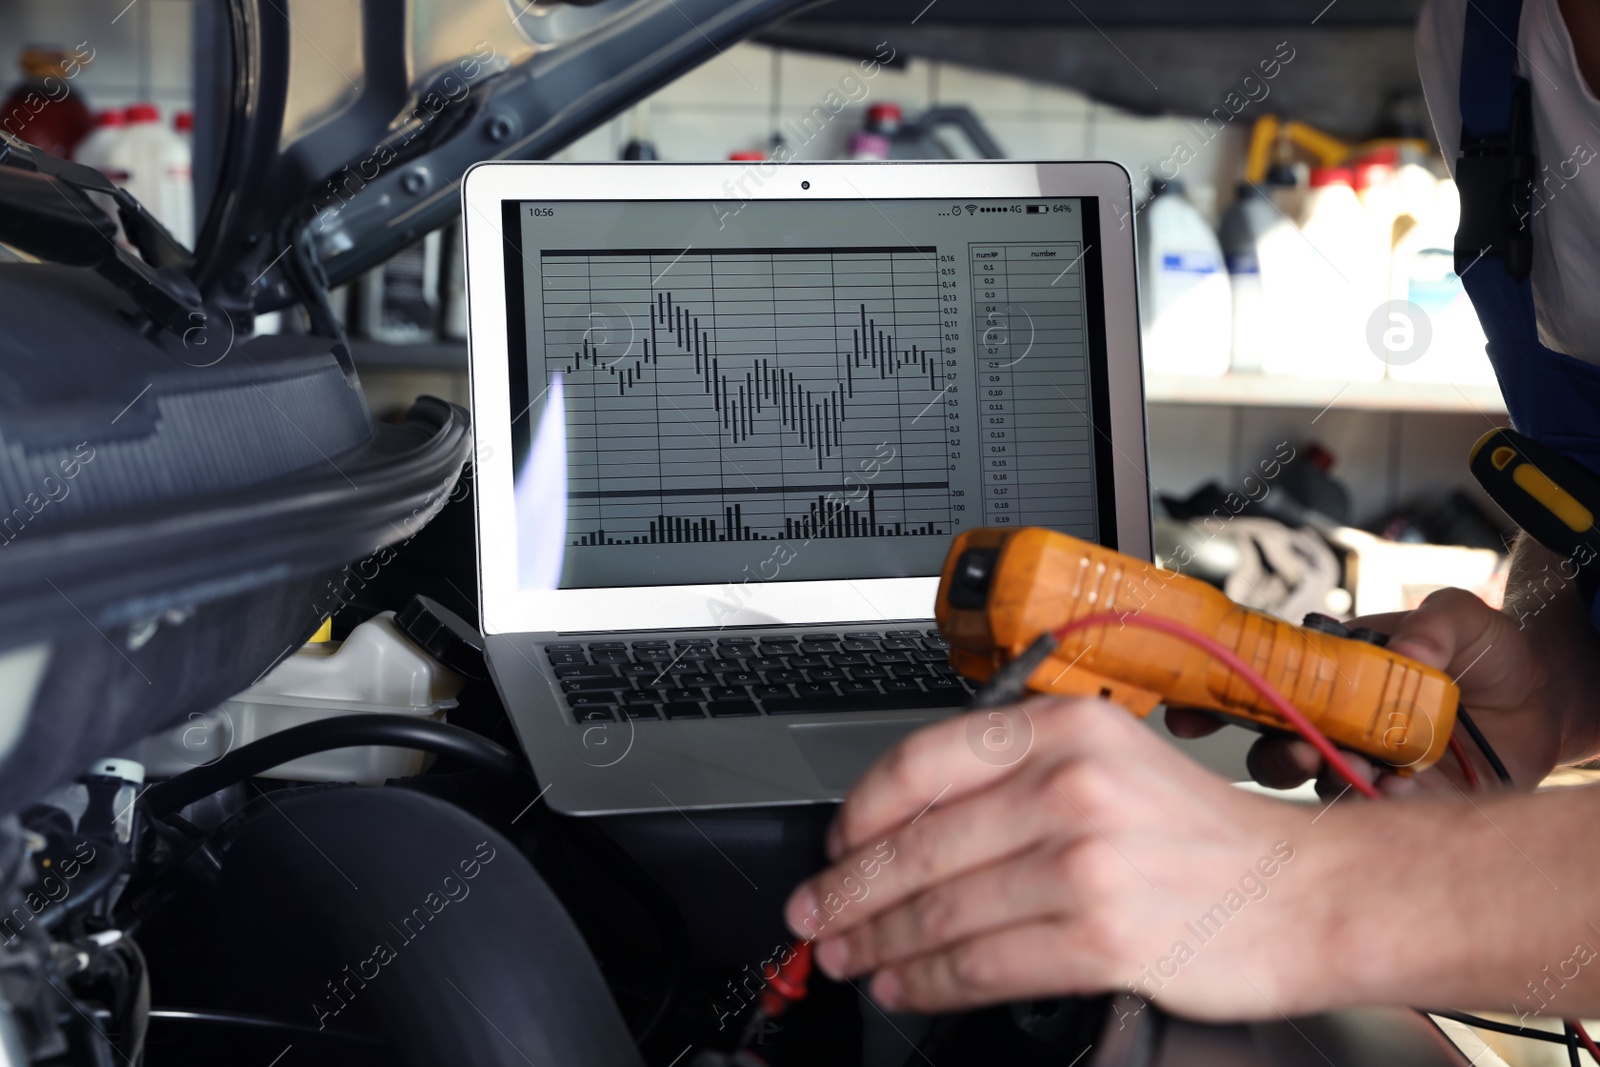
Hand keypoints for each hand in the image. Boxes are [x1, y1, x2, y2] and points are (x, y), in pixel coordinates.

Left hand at [784, 698, 1323, 1018]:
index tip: (834, 843)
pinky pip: (985, 963)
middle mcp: (1072, 785)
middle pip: (921, 842)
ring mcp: (1087, 861)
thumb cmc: (1208, 835)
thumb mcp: (1112, 764)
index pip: (925, 761)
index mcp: (1066, 729)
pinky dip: (930, 980)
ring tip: (844, 956)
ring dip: (878, 940)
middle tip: (813, 913)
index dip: (862, 810)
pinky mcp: (1103, 935)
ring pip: (944, 908)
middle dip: (851, 888)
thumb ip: (1017, 778)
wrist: (1309, 892)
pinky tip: (904, 984)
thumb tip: (910, 822)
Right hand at [1166, 587, 1568, 795]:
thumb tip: (1410, 647)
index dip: (1219, 699)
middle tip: (1299, 747)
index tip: (1190, 710)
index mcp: (1331, 676)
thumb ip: (1438, 621)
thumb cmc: (1490, 654)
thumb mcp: (1466, 618)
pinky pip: (1376, 814)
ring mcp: (1368, 766)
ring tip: (1358, 767)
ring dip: (1325, 778)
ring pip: (1315, 786)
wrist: (1546, 702)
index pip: (1263, 686)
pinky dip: (1383, 805)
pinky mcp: (1405, 803)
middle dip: (1270, 752)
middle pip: (1272, 748)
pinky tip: (1405, 787)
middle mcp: (1337, 725)